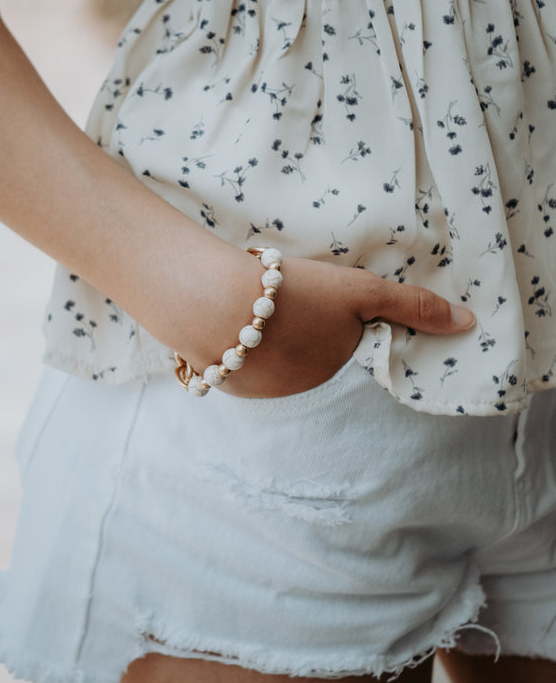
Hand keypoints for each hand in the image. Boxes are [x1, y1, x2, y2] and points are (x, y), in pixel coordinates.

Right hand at [213, 255, 474, 398]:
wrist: (214, 306)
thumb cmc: (294, 294)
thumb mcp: (361, 291)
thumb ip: (412, 307)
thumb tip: (468, 324)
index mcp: (335, 369)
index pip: (344, 350)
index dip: (335, 326)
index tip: (318, 308)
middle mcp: (301, 390)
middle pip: (309, 359)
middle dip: (301, 335)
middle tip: (285, 301)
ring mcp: (261, 391)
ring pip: (272, 364)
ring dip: (268, 342)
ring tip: (254, 308)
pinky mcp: (224, 383)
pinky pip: (239, 366)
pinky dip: (237, 347)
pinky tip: (228, 324)